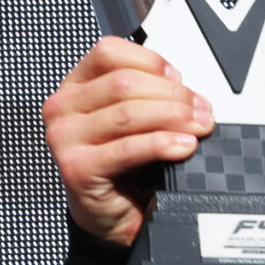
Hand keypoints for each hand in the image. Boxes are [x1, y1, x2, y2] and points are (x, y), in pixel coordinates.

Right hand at [41, 36, 214, 245]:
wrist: (111, 212)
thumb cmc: (122, 164)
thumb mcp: (134, 120)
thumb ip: (150, 96)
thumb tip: (187, 93)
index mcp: (76, 86)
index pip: (109, 53)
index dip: (151, 61)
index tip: (178, 79)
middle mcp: (63, 108)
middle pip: (124, 83)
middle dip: (172, 95)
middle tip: (201, 110)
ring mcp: (65, 137)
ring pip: (128, 112)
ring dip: (173, 117)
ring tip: (198, 127)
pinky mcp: (77, 167)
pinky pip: (128, 148)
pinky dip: (161, 144)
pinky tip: (183, 146)